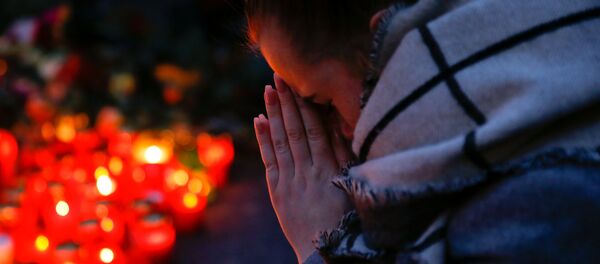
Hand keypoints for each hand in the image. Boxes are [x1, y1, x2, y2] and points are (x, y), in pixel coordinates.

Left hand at [253, 74, 351, 262]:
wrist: (323, 250)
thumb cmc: (345, 218)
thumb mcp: (351, 184)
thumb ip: (344, 155)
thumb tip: (338, 124)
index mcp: (328, 169)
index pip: (315, 129)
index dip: (305, 105)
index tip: (299, 84)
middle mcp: (307, 171)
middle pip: (295, 130)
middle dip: (287, 102)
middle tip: (278, 76)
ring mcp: (290, 181)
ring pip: (281, 141)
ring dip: (274, 114)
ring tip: (268, 90)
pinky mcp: (277, 191)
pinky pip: (270, 160)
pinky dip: (263, 140)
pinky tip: (259, 120)